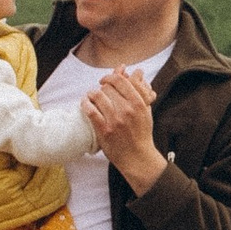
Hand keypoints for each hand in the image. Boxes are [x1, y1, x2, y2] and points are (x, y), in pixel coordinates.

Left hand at [84, 63, 167, 196]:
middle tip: (99, 91)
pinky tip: (85, 103)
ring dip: (92, 94)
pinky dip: (85, 103)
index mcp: (138, 103)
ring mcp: (115, 120)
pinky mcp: (104, 130)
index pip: (120, 81)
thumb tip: (134, 73)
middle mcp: (127, 110)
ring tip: (90, 96)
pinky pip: (91, 111)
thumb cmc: (142, 133)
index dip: (110, 77)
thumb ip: (140, 92)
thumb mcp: (145, 111)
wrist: (137, 157)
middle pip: (108, 88)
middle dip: (102, 87)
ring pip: (98, 96)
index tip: (105, 80)